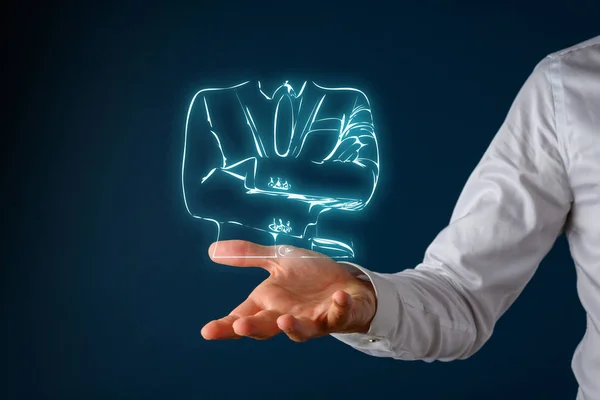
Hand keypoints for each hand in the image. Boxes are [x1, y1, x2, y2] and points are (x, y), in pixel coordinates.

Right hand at [201, 240, 376, 341]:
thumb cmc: (309, 276)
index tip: (207, 331)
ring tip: (285, 321)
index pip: (241, 316)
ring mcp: (313, 319)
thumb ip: (249, 256)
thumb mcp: (278, 259)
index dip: (225, 326)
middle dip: (253, 328)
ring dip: (293, 328)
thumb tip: (212, 250)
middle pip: (266, 327)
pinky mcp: (338, 315)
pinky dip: (339, 307)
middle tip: (240, 326)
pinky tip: (338, 296)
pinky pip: (339, 314)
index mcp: (269, 303)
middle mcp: (287, 315)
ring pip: (301, 331)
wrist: (345, 282)